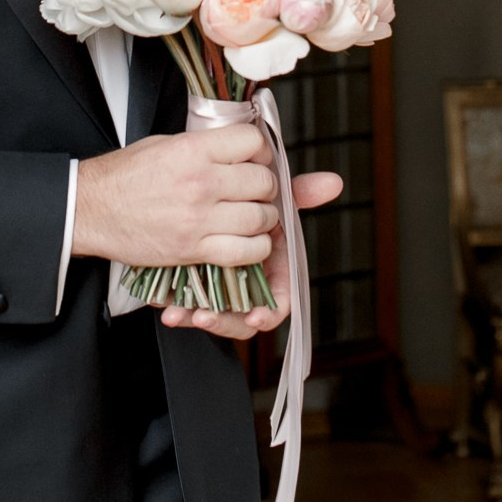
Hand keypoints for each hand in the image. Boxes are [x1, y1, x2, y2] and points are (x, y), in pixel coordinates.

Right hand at [74, 124, 281, 269]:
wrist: (91, 209)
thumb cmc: (124, 176)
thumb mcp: (165, 143)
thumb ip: (205, 145)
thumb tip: (238, 146)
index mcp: (192, 150)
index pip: (253, 141)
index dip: (261, 149)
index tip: (256, 157)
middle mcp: (200, 183)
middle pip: (263, 181)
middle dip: (265, 185)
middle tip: (255, 189)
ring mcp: (199, 219)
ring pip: (261, 218)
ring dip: (264, 218)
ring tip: (253, 215)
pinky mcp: (194, 249)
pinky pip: (246, 251)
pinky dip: (256, 248)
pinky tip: (248, 240)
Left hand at [161, 169, 344, 339]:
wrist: (197, 194)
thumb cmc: (243, 198)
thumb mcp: (267, 196)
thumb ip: (298, 193)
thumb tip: (334, 181)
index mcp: (270, 268)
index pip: (277, 303)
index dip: (269, 313)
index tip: (255, 317)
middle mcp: (248, 283)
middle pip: (243, 318)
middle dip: (224, 320)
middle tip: (204, 315)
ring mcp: (220, 288)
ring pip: (215, 317)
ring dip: (196, 317)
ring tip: (180, 311)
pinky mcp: (193, 288)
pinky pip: (189, 308)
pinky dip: (179, 309)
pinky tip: (167, 305)